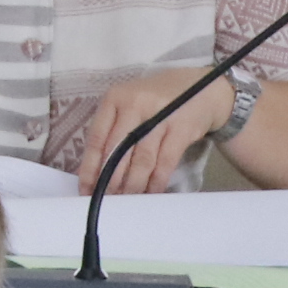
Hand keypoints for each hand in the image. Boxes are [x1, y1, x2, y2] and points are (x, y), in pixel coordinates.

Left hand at [75, 69, 234, 194]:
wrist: (201, 87)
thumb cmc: (155, 101)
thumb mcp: (129, 104)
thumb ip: (112, 129)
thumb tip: (96, 170)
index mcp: (114, 98)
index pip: (96, 138)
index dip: (90, 168)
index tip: (85, 189)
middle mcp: (135, 105)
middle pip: (117, 151)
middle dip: (110, 181)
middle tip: (107, 200)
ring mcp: (160, 116)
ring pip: (141, 160)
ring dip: (133, 184)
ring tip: (127, 199)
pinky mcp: (181, 129)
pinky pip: (165, 162)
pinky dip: (156, 181)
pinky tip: (150, 192)